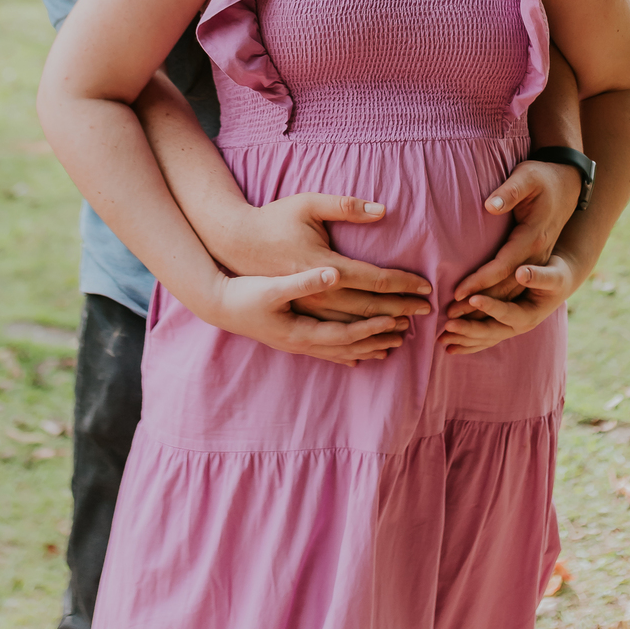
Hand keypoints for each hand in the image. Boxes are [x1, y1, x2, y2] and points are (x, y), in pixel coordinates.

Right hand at [209, 265, 408, 366]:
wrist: (216, 300)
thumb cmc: (244, 286)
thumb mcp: (273, 280)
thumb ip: (305, 277)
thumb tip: (335, 272)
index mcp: (301, 321)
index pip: (350, 323)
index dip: (378, 318)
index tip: (403, 312)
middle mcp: (302, 338)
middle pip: (351, 339)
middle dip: (383, 332)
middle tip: (413, 326)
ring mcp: (297, 342)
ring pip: (342, 349)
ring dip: (370, 344)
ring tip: (397, 342)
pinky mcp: (292, 339)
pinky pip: (327, 351)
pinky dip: (349, 352)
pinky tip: (361, 355)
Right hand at [219, 191, 431, 329]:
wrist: (232, 247)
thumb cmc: (271, 221)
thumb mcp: (306, 204)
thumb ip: (344, 207)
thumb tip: (380, 210)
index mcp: (322, 267)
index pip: (373, 281)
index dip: (401, 285)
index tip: (425, 288)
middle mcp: (316, 297)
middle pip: (367, 311)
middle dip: (400, 311)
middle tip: (427, 311)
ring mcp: (304, 315)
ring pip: (351, 334)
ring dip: (380, 334)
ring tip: (404, 334)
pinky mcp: (294, 323)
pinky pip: (329, 344)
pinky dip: (353, 349)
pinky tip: (369, 354)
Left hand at [440, 253, 576, 356]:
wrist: (560, 284)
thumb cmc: (557, 276)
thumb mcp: (553, 275)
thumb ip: (538, 275)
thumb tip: (521, 273)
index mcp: (530, 315)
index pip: (507, 313)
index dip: (490, 306)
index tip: (472, 299)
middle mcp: (519, 326)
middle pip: (491, 331)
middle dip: (469, 329)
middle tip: (448, 325)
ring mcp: (510, 329)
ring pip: (484, 337)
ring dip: (463, 338)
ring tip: (441, 339)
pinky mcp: (502, 326)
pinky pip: (483, 338)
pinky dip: (466, 342)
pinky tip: (450, 347)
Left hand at [452, 159, 581, 306]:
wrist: (569, 185)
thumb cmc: (542, 178)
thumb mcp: (527, 176)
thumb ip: (510, 191)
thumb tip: (491, 206)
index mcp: (534, 237)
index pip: (503, 266)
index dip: (480, 280)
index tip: (457, 292)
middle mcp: (538, 256)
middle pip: (507, 289)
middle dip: (479, 305)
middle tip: (449, 317)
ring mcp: (538, 262)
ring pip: (512, 295)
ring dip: (486, 311)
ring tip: (457, 323)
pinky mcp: (534, 264)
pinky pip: (514, 291)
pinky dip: (495, 305)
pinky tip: (474, 315)